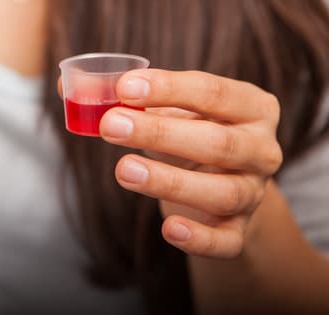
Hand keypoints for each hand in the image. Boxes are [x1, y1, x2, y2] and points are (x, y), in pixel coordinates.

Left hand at [99, 70, 282, 258]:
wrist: (222, 179)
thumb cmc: (191, 129)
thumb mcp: (169, 106)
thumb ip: (124, 94)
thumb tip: (66, 86)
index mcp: (252, 106)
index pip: (214, 92)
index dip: (168, 89)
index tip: (123, 88)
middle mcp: (263, 149)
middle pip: (218, 143)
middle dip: (161, 134)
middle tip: (110, 125)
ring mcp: (255, 193)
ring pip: (222, 193)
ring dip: (170, 182)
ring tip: (122, 170)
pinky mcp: (240, 231)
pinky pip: (227, 242)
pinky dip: (200, 239)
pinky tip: (168, 229)